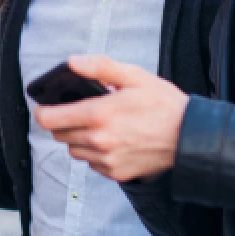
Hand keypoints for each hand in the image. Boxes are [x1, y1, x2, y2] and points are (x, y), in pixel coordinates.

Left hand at [33, 55, 188, 181]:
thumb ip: (100, 67)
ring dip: (78, 139)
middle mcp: (98, 141)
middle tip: (80, 111)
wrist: (190, 137)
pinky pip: (92, 164)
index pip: (49, 119)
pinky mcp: (116, 173)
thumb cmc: (164, 104)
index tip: (47, 106)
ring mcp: (106, 160)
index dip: (44, 111)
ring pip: (74, 150)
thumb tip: (72, 62)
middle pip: (58, 135)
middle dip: (63, 122)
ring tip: (99, 126)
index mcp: (99, 114)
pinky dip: (95, 153)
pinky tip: (113, 141)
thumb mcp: (135, 76)